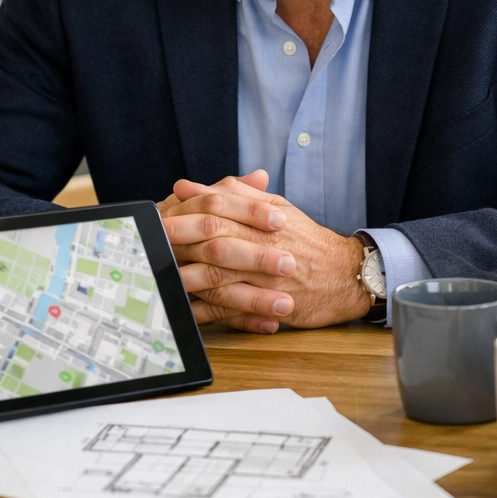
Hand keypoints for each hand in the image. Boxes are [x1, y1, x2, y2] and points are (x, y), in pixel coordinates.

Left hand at [160, 172, 371, 331]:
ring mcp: (266, 278)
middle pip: (215, 242)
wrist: (345, 275)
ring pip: (220, 278)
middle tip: (151, 245)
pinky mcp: (268, 305)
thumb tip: (189, 185)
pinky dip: (205, 311)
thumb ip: (234, 194)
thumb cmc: (307, 240)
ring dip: (188, 279)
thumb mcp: (276, 207)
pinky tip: (184, 310)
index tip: (158, 215)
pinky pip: (230, 310)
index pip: (219, 211)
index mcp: (263, 219)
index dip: (186, 213)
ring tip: (161, 279)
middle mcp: (264, 246)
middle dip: (180, 244)